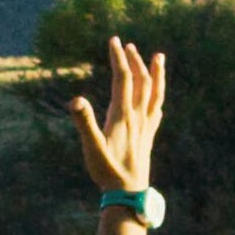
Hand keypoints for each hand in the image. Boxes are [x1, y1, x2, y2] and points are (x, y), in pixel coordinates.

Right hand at [74, 37, 166, 195]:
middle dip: (134, 61)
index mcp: (123, 115)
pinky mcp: (148, 138)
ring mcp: (145, 127)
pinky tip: (158, 100)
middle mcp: (138, 118)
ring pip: (154, 94)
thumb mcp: (91, 147)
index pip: (122, 79)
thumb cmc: (107, 172)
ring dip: (155, 74)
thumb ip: (84, 123)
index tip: (114, 40)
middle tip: (128, 45)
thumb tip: (75, 100)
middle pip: (140, 82)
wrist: (129, 195)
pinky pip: (156, 111)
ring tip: (159, 57)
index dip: (118, 58)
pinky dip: (158, 98)